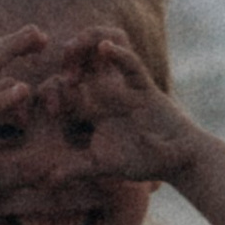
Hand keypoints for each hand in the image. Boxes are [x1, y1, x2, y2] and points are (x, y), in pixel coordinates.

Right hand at [0, 24, 88, 212]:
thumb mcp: (0, 171)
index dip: (20, 59)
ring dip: (11, 48)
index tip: (44, 51)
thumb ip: (25, 165)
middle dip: (16, 41)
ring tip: (37, 37)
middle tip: (42, 33)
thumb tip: (54, 169)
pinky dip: (4, 98)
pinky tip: (24, 90)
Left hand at [43, 28, 212, 185]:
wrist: (177, 160)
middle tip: (61, 71)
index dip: (52, 90)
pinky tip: (104, 47)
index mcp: (91, 110)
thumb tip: (48, 179)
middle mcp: (105, 93)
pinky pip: (131, 65)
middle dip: (67, 60)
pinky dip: (119, 54)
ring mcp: (123, 87)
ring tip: (71, 49)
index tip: (49, 104)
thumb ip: (77, 169)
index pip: (65, 90)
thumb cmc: (142, 161)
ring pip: (102, 53)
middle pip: (81, 63)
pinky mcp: (144, 88)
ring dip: (86, 46)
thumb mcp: (103, 166)